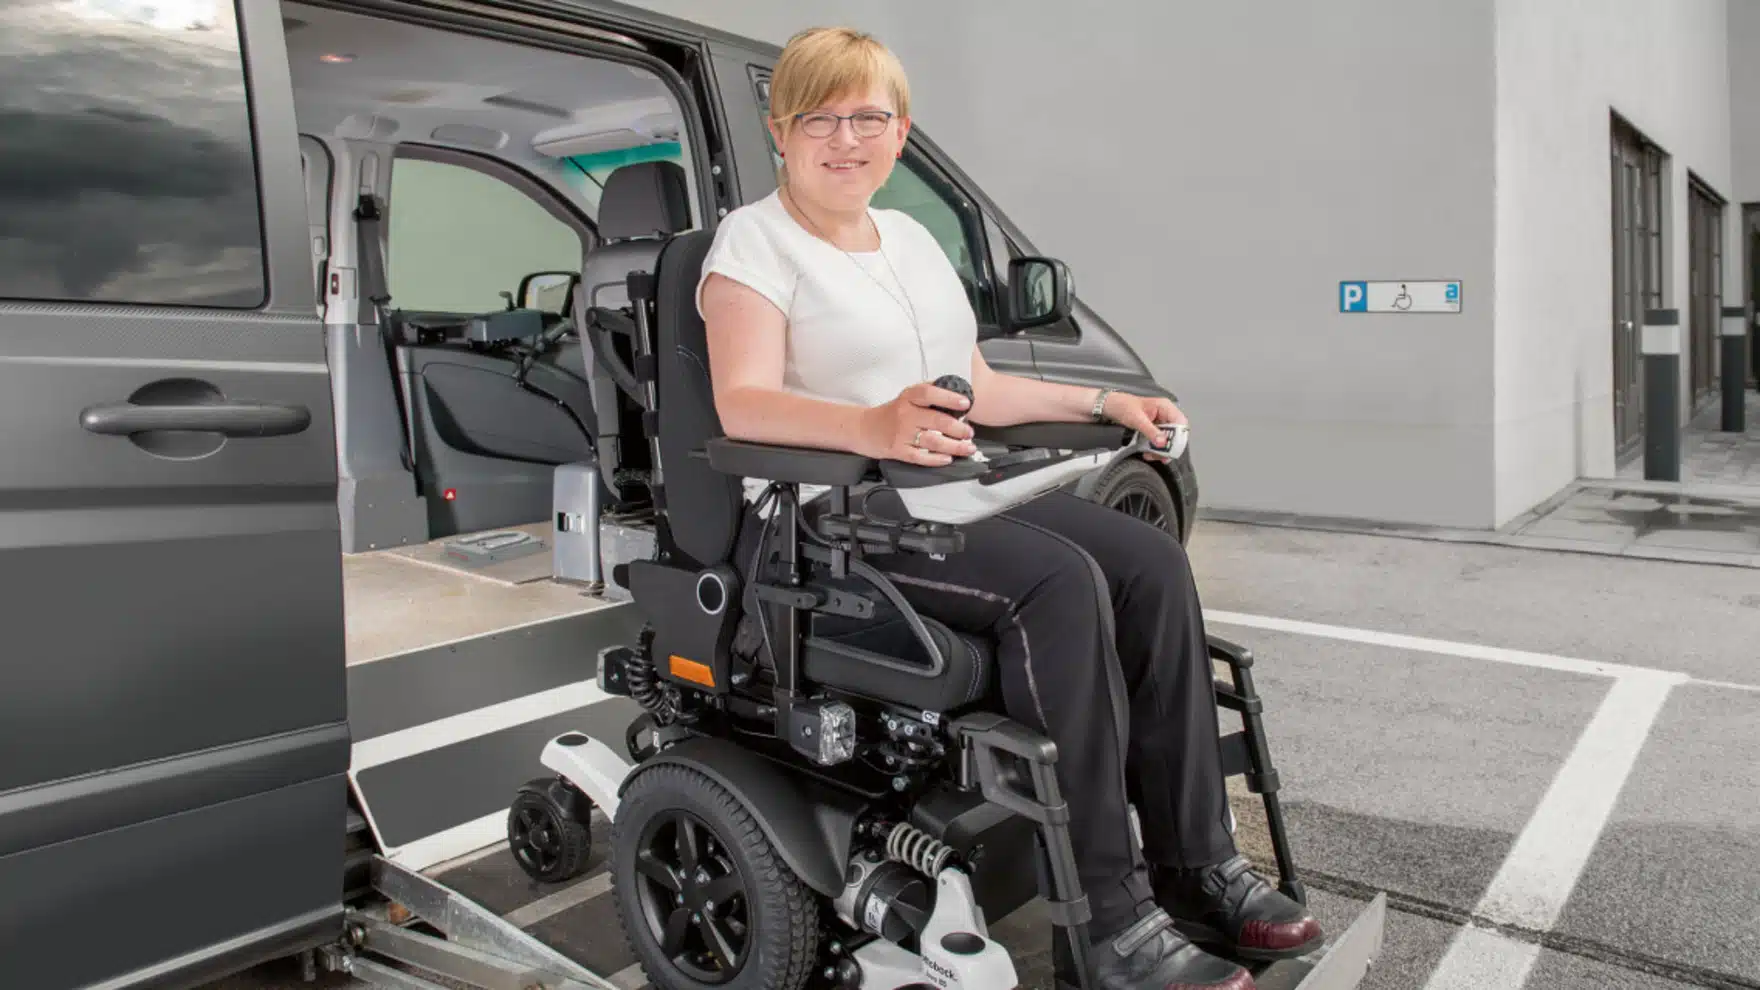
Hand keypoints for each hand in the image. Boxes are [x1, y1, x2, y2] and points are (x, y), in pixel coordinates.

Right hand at [859, 382, 978, 464]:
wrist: (864, 428)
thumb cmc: (891, 413)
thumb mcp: (907, 396)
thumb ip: (928, 393)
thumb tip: (956, 393)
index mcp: (909, 397)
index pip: (930, 393)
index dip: (949, 398)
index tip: (965, 403)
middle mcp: (905, 413)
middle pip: (936, 420)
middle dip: (958, 428)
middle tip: (970, 432)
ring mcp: (901, 433)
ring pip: (932, 440)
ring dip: (953, 446)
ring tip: (967, 448)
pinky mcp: (898, 450)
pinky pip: (920, 457)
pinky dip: (935, 459)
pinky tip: (947, 459)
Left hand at [1103, 391, 1186, 455]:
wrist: (1109, 407)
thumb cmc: (1122, 405)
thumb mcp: (1137, 420)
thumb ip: (1151, 431)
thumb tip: (1162, 442)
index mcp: (1164, 407)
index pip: (1180, 422)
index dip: (1179, 436)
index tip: (1171, 447)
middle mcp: (1164, 414)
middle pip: (1175, 433)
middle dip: (1168, 446)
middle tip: (1162, 456)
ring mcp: (1158, 422)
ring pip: (1166, 440)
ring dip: (1160, 450)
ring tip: (1151, 455)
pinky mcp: (1152, 429)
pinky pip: (1157, 441)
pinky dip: (1153, 448)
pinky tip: (1147, 453)